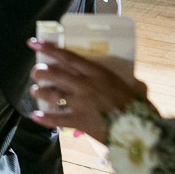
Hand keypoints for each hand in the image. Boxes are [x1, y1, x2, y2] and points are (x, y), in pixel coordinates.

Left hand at [28, 40, 149, 142]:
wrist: (140, 130)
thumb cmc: (139, 108)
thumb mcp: (136, 89)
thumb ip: (132, 84)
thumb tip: (138, 85)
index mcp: (98, 74)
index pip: (69, 57)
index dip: (49, 49)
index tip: (34, 43)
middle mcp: (85, 85)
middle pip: (55, 74)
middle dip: (41, 72)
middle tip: (36, 72)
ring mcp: (80, 103)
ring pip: (52, 94)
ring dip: (40, 92)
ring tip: (35, 91)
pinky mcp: (79, 121)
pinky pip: (56, 119)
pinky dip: (44, 118)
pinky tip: (34, 116)